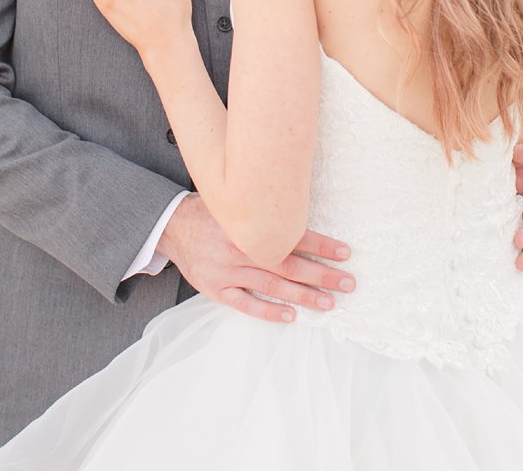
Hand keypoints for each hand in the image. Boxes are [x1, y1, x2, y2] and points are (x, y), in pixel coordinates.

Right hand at [158, 194, 354, 322]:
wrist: (175, 226)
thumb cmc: (217, 214)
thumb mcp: (242, 206)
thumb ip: (269, 214)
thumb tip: (308, 218)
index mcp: (250, 225)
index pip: (293, 236)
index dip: (321, 245)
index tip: (345, 253)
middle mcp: (241, 249)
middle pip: (289, 265)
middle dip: (321, 275)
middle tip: (347, 283)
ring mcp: (228, 272)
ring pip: (272, 286)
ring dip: (303, 296)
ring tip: (328, 302)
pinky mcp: (216, 289)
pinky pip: (245, 304)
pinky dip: (268, 312)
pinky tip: (291, 316)